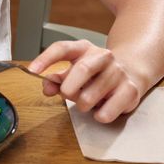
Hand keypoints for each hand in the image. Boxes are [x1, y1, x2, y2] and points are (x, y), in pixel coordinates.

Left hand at [29, 39, 144, 122]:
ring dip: (83, 104)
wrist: (131, 71)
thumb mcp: (74, 71)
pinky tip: (99, 110)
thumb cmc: (96, 73)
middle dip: (69, 87)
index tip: (32, 70)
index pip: (62, 48)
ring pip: (92, 94)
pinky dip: (99, 115)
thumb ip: (57, 78)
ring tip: (86, 102)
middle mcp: (103, 56)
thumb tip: (46, 87)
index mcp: (84, 48)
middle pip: (82, 69)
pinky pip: (107, 111)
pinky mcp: (130, 90)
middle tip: (66, 94)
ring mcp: (118, 72)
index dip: (45, 59)